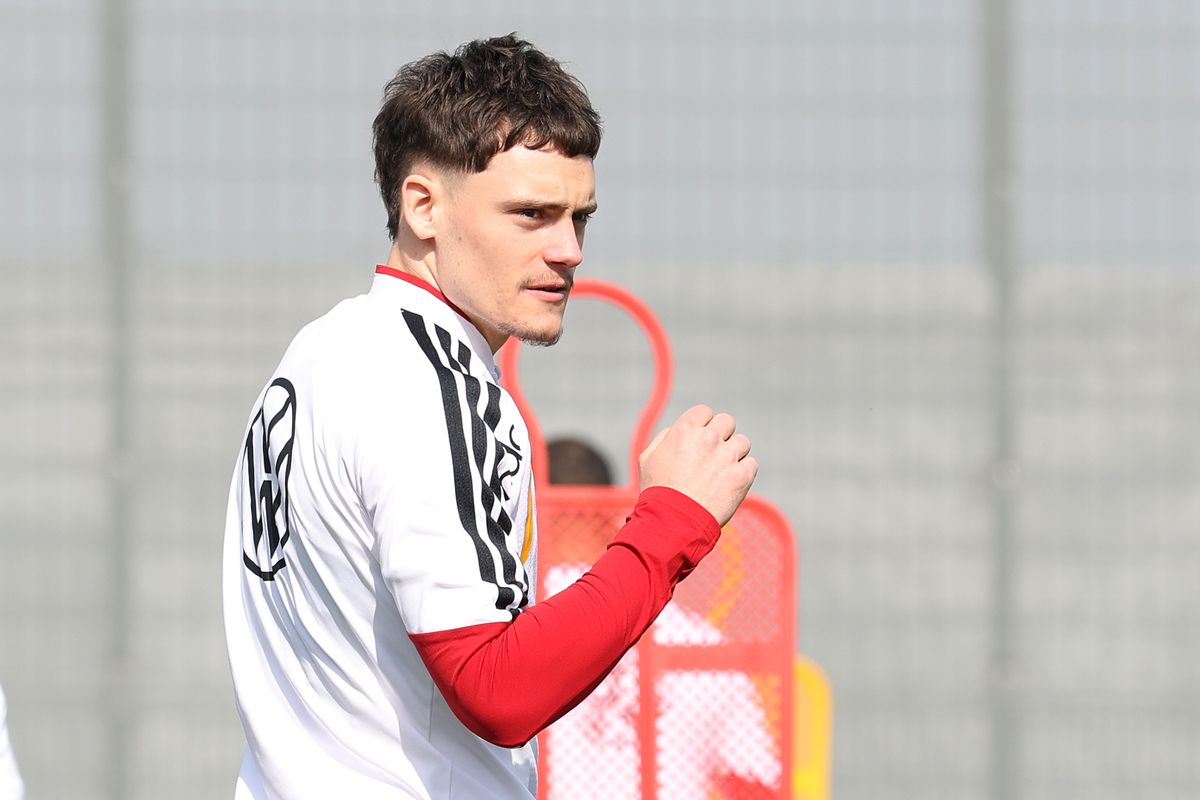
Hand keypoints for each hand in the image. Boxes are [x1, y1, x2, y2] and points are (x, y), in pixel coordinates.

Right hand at [638, 404, 756, 526]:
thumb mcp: (648, 458)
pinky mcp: (742, 476)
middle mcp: (709, 438)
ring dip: (734, 453)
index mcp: (685, 429)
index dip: (702, 424)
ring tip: (721, 471)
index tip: (700, 438)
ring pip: (742, 443)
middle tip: (713, 453)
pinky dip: (743, 472)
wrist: (673, 522)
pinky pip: (751, 464)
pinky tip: (729, 483)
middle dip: (721, 435)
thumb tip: (677, 431)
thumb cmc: (658, 491)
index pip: (705, 412)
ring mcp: (727, 456)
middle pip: (727, 422)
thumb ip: (665, 438)